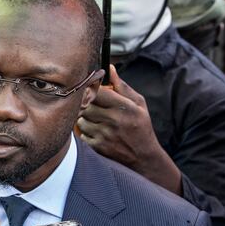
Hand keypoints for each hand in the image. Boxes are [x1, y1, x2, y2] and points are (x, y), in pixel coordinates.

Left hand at [77, 65, 180, 194]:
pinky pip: (81, 134)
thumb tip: (109, 68)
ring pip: (81, 120)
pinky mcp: (98, 147)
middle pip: (86, 105)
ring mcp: (104, 135)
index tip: (91, 90)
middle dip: (86, 104)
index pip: (97, 91)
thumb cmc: (141, 126)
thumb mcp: (138, 104)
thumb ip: (122, 86)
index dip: (91, 89)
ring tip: (97, 120)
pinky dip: (86, 133)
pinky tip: (97, 133)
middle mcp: (113, 120)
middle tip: (92, 105)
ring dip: (85, 119)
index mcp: (124, 107)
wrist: (144, 157)